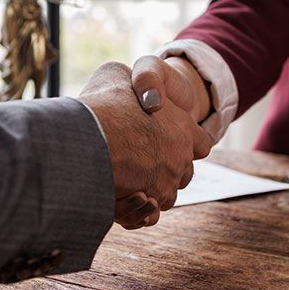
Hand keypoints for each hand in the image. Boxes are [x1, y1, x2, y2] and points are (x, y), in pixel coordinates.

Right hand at [79, 62, 211, 211]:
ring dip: (151, 190)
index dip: (186, 142)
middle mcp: (180, 158)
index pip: (201, 143)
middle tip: (140, 161)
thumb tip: (139, 90)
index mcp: (183, 128)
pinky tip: (123, 198)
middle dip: (166, 169)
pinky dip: (137, 210)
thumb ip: (135, 81)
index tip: (168, 140)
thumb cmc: (103, 103)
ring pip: (166, 195)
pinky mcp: (148, 204)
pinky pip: (147, 214)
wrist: (88, 137)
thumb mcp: (116, 74)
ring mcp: (167, 184)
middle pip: (184, 172)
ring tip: (128, 181)